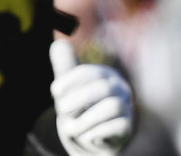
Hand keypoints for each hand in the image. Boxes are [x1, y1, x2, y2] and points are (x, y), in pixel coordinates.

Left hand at [50, 39, 133, 155]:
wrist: (99, 136)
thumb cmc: (83, 108)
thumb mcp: (72, 90)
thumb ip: (65, 68)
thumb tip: (58, 43)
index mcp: (105, 76)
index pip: (91, 73)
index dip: (71, 80)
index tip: (54, 91)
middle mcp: (119, 88)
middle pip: (103, 88)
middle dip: (79, 99)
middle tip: (61, 110)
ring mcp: (125, 107)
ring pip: (112, 107)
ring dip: (85, 119)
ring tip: (70, 128)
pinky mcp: (127, 126)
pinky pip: (116, 127)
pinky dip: (96, 133)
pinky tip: (85, 136)